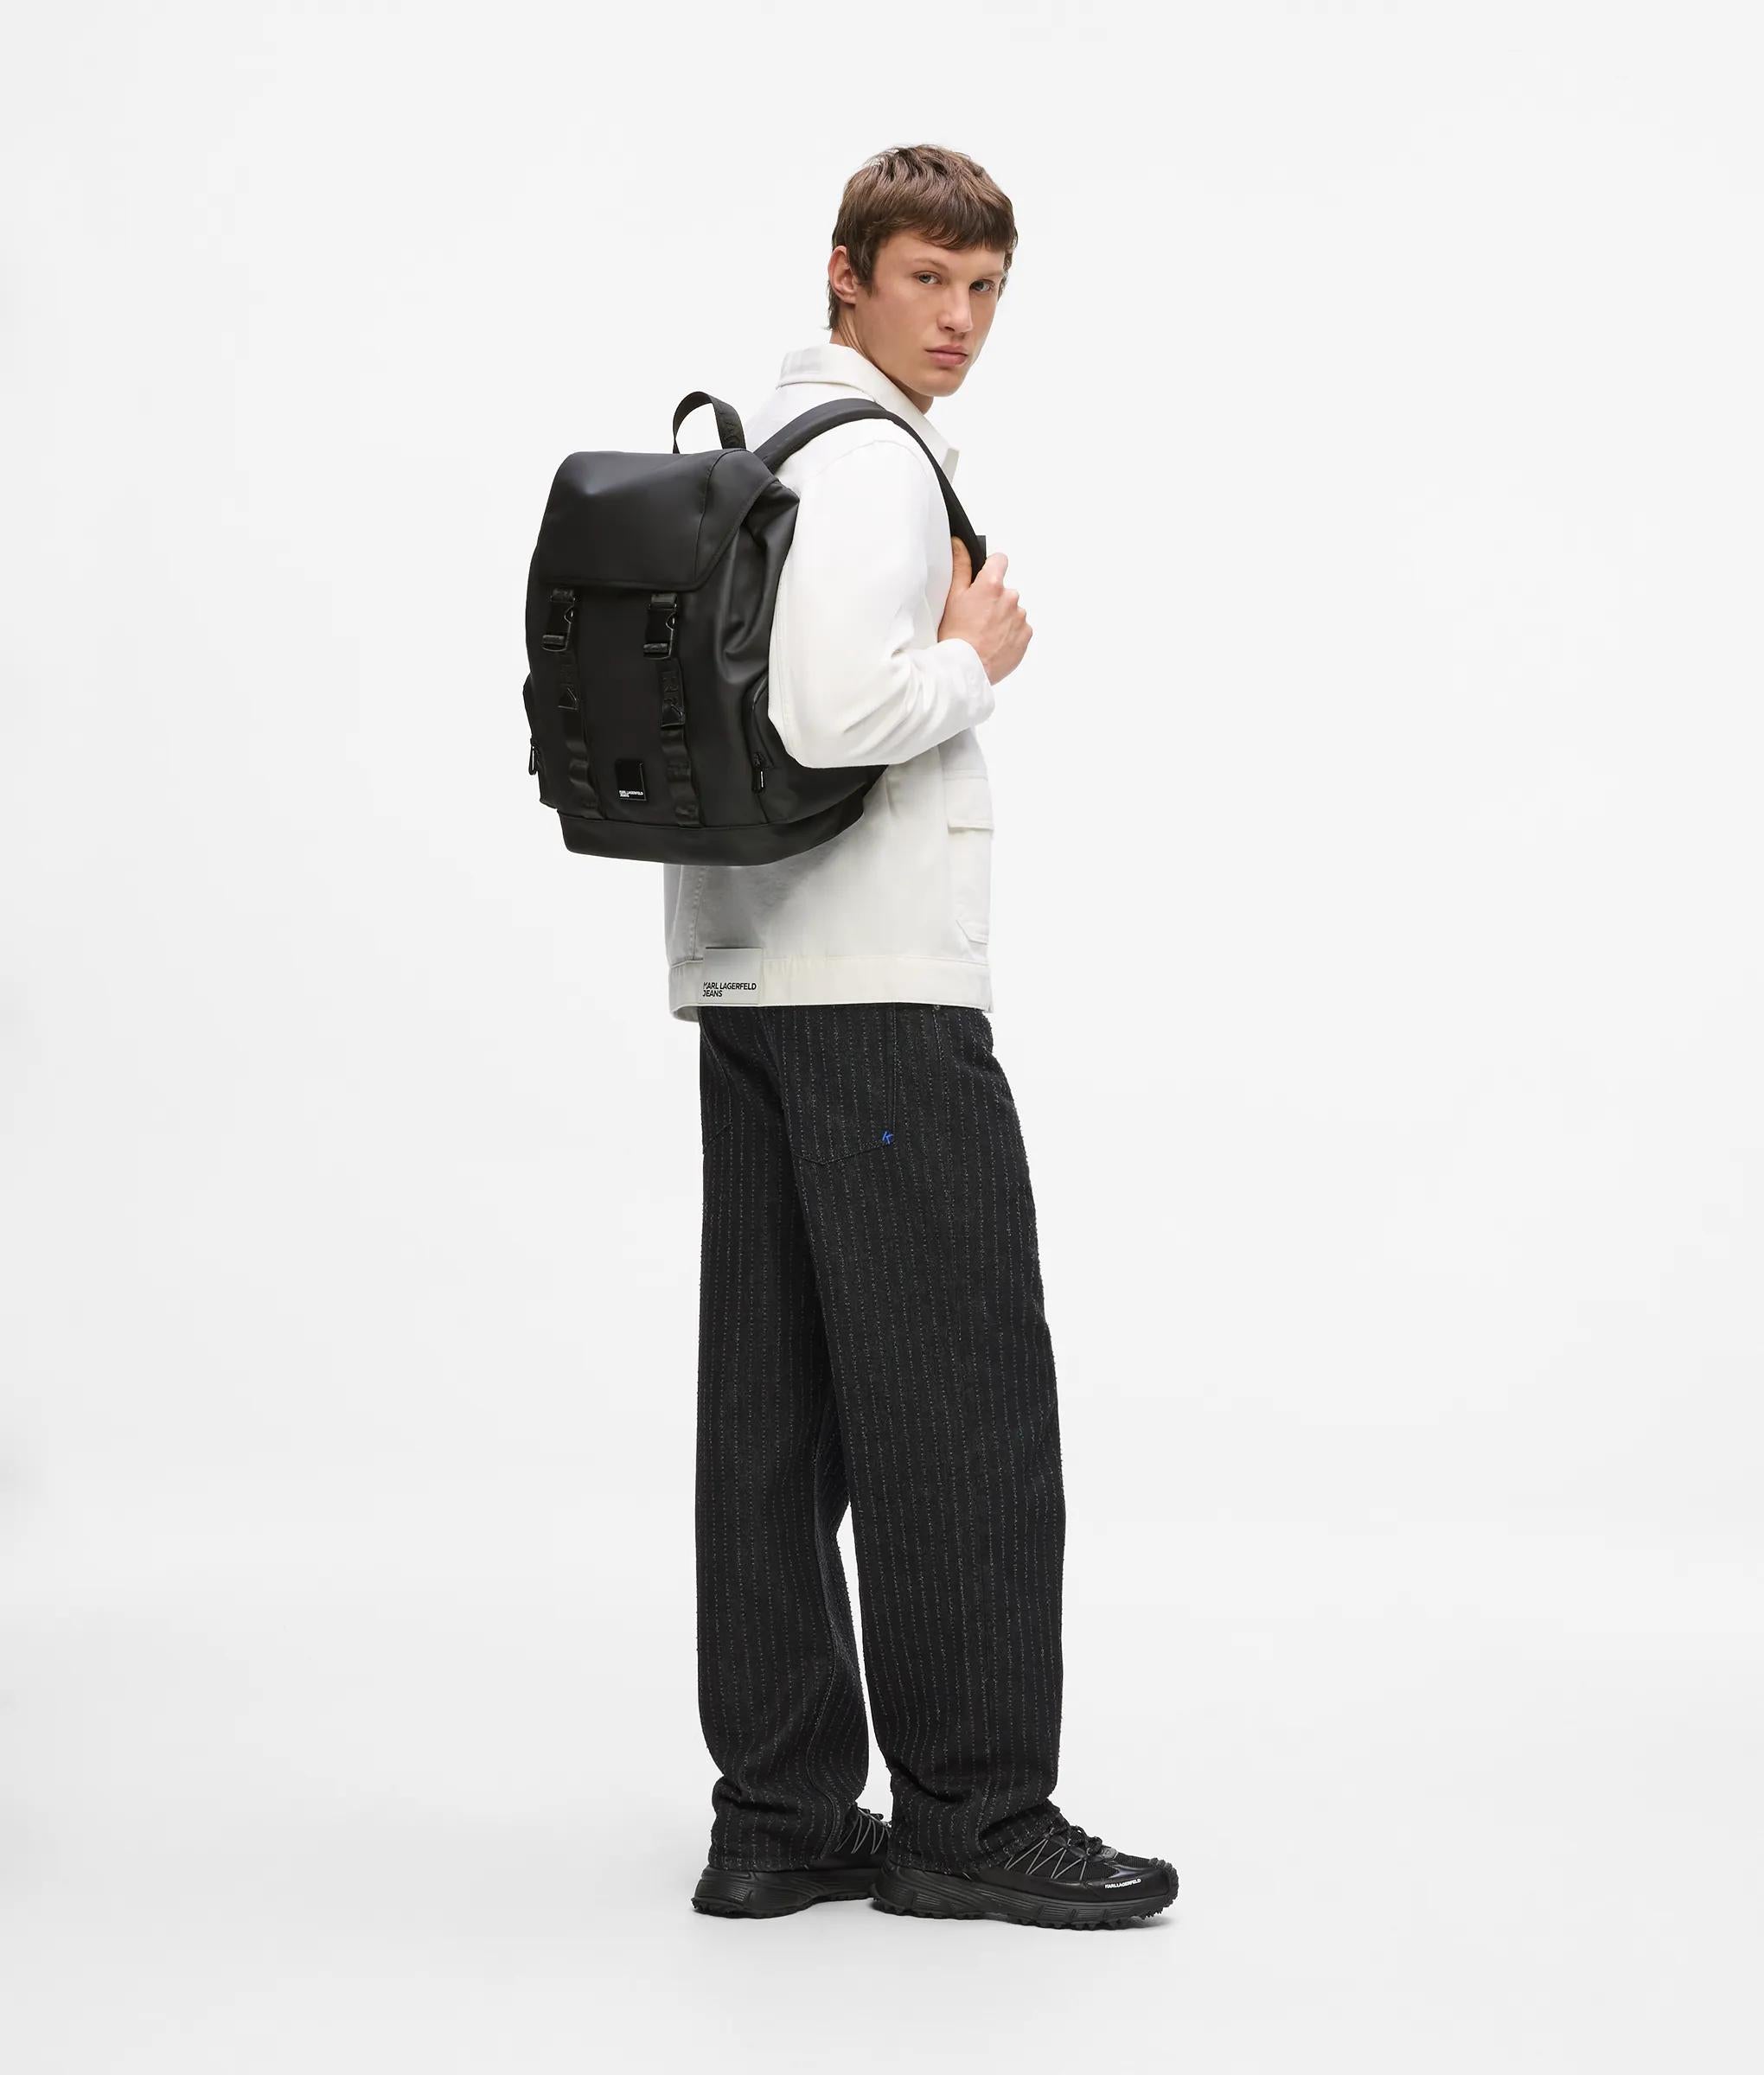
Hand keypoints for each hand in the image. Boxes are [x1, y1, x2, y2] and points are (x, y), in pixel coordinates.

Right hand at [938, 538, 1031, 683]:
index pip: (1000, 560)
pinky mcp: (1026, 635)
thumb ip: (960, 566)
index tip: (984, 579)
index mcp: (992, 584)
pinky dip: (1010, 633)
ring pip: (1012, 610)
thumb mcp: (952, 597)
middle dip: (994, 599)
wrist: (966, 669)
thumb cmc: (956, 635)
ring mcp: (1020, 617)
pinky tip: (994, 642)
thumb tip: (961, 544)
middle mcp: (1011, 597)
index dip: (991, 568)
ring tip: (985, 633)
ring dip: (1002, 617)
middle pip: (1005, 590)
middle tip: (977, 616)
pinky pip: (1019, 628)